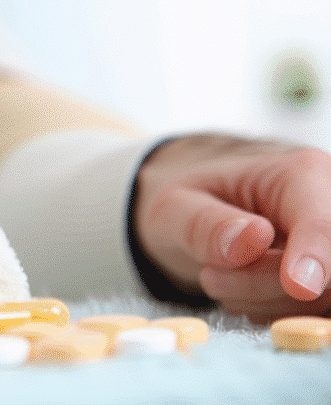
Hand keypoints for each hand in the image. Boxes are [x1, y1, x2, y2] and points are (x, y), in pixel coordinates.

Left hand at [134, 134, 330, 321]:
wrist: (200, 219)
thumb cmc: (192, 204)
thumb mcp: (175, 206)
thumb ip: (205, 223)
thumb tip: (249, 242)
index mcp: (300, 175)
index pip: (321, 222)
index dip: (314, 256)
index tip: (297, 286)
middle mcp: (328, 209)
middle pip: (323, 267)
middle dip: (261, 283)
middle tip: (209, 276)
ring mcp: (329, 251)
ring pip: (316, 299)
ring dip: (259, 300)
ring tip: (218, 276)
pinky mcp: (325, 283)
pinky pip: (308, 315)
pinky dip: (269, 312)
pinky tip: (242, 290)